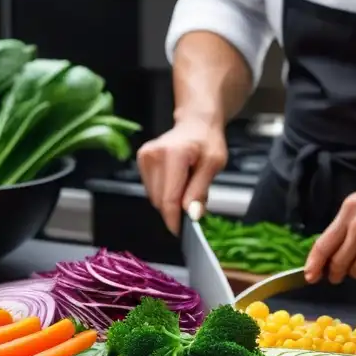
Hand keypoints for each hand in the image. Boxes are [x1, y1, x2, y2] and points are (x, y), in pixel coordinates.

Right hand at [137, 116, 226, 233]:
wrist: (196, 123)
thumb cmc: (208, 142)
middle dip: (175, 209)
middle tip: (192, 202)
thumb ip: (200, 190)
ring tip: (185, 185)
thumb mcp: (214, 164)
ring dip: (170, 200)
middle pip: (160, 200)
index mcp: (174, 154)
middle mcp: (154, 155)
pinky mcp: (141, 161)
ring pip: (154, 198)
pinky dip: (164, 192)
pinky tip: (175, 180)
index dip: (174, 220)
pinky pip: (151, 190)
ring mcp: (144, 157)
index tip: (181, 232)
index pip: (169, 198)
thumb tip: (191, 215)